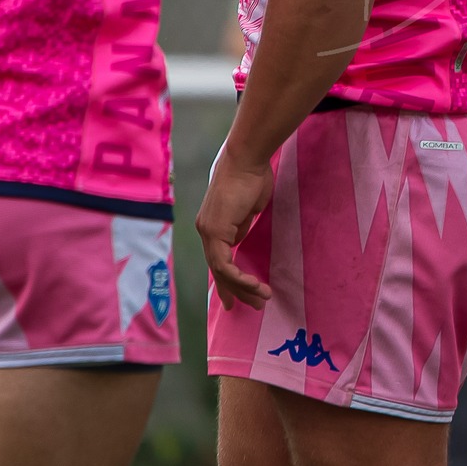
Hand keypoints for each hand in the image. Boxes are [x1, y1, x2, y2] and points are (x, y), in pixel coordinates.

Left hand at [197, 142, 275, 309]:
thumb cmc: (253, 178)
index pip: (218, 259)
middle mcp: (205, 230)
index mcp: (213, 226)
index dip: (226, 281)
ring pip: (221, 270)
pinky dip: (239, 277)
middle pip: (218, 269)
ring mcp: (207, 231)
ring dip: (242, 287)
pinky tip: (254, 284)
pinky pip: (224, 263)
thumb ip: (241, 226)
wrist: (246, 160)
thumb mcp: (248, 209)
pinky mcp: (214, 231)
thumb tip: (239, 238)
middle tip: (254, 305)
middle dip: (236, 290)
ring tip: (261, 297)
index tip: (236, 297)